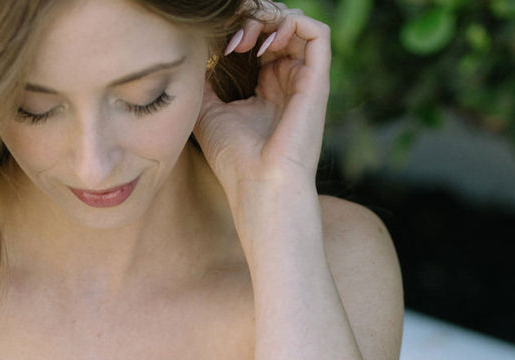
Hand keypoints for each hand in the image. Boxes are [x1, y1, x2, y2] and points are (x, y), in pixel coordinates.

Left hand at [194, 5, 330, 201]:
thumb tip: (196, 56)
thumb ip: (205, 82)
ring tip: (246, 39)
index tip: (220, 45)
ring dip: (270, 18)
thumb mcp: (208, 113)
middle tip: (232, 39)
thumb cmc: (235, 162)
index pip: (262, 38)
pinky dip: (291, 24)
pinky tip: (265, 44)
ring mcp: (305, 80)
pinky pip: (318, 32)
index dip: (241, 30)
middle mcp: (290, 80)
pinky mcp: (318, 81)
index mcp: (268, 87)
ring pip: (298, 23)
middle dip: (253, 19)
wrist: (259, 188)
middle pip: (279, 25)